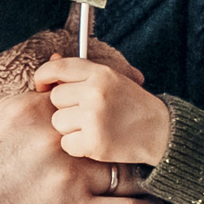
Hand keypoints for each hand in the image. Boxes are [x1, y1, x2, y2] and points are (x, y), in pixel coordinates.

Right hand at [0, 88, 161, 203]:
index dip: (93, 108)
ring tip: (146, 179)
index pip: (78, 98)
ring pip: (124, 168)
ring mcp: (69, 177)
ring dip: (136, 174)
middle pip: (108, 132)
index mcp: (30, 111)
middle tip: (128, 148)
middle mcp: (57, 138)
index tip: (102, 116)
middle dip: (119, 140)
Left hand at [34, 57, 170, 164]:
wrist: (161, 132)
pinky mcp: (94, 143)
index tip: (42, 85)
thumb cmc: (132, 105)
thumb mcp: (112, 79)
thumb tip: (52, 58)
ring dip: (70, 127)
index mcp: (100, 73)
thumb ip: (82, 71)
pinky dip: (77, 146)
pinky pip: (66, 143)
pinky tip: (95, 141)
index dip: (43, 76)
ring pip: (58, 122)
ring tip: (93, 127)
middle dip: (66, 106)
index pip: (57, 68)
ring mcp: (94, 118)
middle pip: (55, 98)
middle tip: (86, 112)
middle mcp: (96, 93)